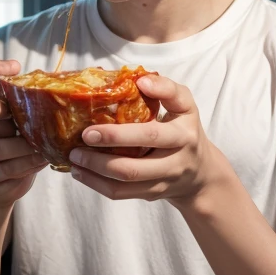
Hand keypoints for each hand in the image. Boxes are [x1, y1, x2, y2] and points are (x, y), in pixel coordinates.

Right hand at [0, 59, 48, 206]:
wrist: (4, 183)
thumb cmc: (16, 142)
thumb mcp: (21, 120)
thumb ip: (25, 101)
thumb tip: (36, 76)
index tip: (9, 66)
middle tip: (2, 108)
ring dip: (22, 146)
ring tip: (43, 145)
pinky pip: (7, 170)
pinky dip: (28, 165)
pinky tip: (43, 160)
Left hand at [68, 75, 227, 205]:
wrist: (201, 174)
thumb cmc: (184, 129)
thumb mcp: (185, 107)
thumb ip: (167, 90)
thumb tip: (139, 81)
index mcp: (183, 134)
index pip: (161, 127)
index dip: (145, 112)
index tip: (134, 88)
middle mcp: (176, 160)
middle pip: (140, 157)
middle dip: (111, 144)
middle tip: (84, 135)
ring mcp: (164, 180)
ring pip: (128, 178)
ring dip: (96, 169)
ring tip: (74, 157)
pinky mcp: (152, 194)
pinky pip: (121, 193)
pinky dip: (97, 183)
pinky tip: (81, 172)